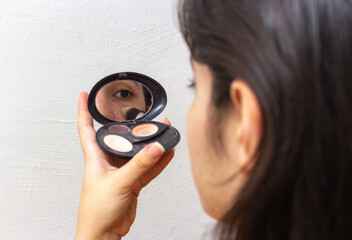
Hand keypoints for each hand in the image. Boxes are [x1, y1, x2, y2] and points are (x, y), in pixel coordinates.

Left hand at [75, 92, 173, 239]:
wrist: (104, 234)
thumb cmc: (97, 211)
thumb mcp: (118, 183)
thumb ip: (139, 165)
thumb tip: (155, 148)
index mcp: (95, 158)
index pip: (86, 128)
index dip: (84, 110)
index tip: (84, 95)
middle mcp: (108, 162)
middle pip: (120, 138)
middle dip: (131, 126)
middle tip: (144, 115)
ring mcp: (121, 172)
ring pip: (137, 152)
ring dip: (149, 143)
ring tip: (163, 130)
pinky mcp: (132, 183)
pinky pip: (147, 168)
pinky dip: (158, 161)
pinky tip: (167, 152)